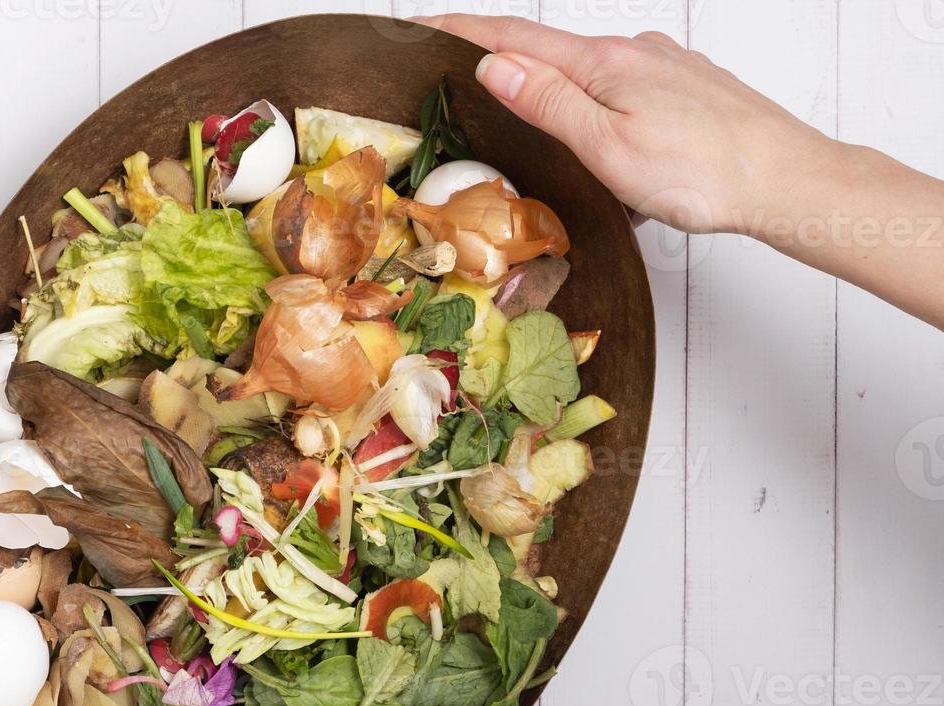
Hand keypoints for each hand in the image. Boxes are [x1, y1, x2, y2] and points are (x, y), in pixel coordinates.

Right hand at [415, 14, 832, 234]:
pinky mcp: (685, 89)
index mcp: (605, 64)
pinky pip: (621, 91)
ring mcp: (662, 68)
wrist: (786, 180)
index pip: (516, 38)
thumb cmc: (702, 173)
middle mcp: (633, 52)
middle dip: (502, 60)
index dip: (464, 30)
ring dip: (553, 92)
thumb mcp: (607, 146)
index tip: (420, 25)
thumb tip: (493, 64)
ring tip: (532, 124)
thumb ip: (549, 103)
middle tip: (457, 73)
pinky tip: (603, 144)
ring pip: (588, 74)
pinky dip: (595, 108)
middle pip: (549, 52)